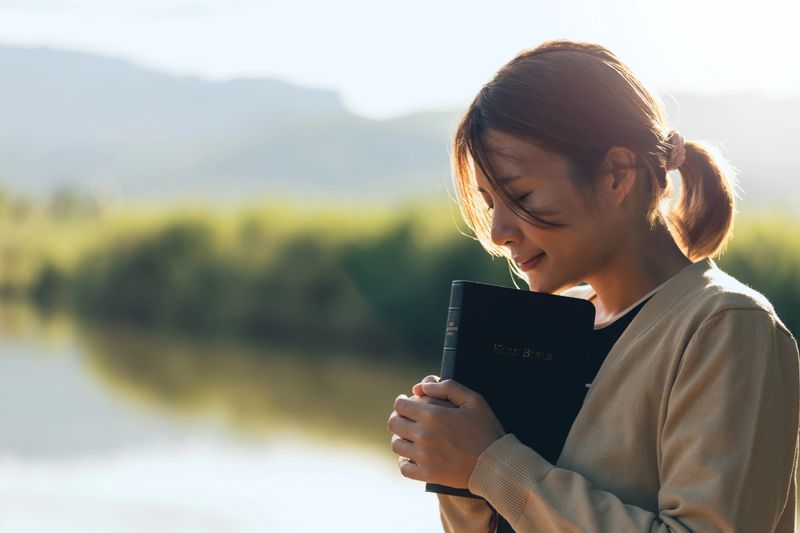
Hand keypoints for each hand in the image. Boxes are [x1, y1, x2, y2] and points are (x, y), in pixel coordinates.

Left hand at [387, 377, 505, 488]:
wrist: (496, 464)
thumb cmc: (486, 430)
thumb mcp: (474, 400)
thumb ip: (447, 387)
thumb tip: (422, 386)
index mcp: (433, 415)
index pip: (401, 405)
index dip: (402, 401)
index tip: (406, 401)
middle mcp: (424, 436)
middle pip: (393, 423)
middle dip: (398, 417)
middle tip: (406, 417)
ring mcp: (424, 457)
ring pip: (396, 445)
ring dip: (400, 437)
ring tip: (409, 436)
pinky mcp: (427, 474)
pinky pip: (403, 468)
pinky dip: (404, 461)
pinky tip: (412, 456)